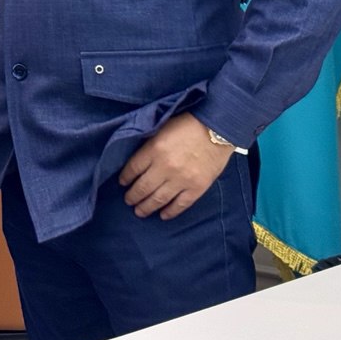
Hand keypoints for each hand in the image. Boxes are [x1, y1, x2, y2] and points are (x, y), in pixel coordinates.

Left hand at [118, 112, 234, 219]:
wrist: (218, 128)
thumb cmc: (188, 124)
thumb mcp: (161, 129)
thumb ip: (149, 145)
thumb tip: (138, 160)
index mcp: (154, 149)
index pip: (133, 168)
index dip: (125, 177)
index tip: (122, 183)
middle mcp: (165, 167)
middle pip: (143, 187)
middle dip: (133, 196)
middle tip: (128, 201)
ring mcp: (181, 180)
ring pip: (158, 199)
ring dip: (147, 207)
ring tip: (139, 212)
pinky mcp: (197, 188)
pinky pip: (180, 204)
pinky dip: (170, 212)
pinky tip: (163, 215)